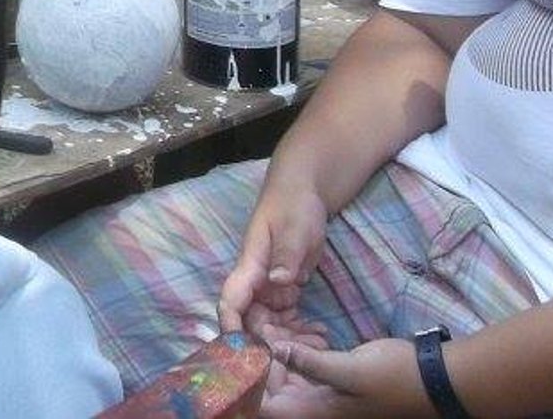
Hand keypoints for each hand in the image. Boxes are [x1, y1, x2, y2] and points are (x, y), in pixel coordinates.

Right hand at [218, 179, 329, 338]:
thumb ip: (286, 254)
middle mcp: (256, 283)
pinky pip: (287, 320)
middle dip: (272, 345)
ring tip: (320, 347)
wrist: (303, 194)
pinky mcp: (284, 292)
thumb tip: (278, 281)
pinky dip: (300, 331)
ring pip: (271, 326)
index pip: (232, 301)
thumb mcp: (294, 227)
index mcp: (251, 266)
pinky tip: (320, 336)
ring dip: (290, 341)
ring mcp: (269, 289)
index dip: (232, 327)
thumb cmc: (293, 205)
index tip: (243, 353)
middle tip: (303, 357)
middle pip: (253, 322)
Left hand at [259, 336, 431, 418]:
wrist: (432, 378)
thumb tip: (272, 349)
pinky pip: (299, 366)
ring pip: (281, 375)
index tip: (239, 350)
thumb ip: (310, 362)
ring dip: (272, 351)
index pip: (265, 407)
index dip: (246, 384)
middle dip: (257, 359)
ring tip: (267, 319)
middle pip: (268, 389)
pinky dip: (291, 349)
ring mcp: (320, 394)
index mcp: (313, 412)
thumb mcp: (351, 369)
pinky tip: (292, 327)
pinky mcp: (328, 378)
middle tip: (253, 323)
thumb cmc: (393, 378)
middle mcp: (312, 406)